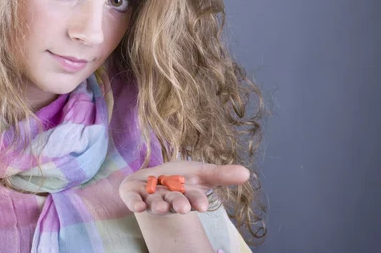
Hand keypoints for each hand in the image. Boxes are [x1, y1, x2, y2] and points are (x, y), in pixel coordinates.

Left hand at [119, 160, 249, 214]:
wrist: (152, 179)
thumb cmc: (180, 178)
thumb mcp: (201, 172)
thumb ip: (221, 174)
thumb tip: (247, 173)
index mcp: (186, 195)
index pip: (194, 199)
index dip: (197, 201)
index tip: (202, 206)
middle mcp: (169, 200)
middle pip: (175, 202)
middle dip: (179, 204)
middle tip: (184, 208)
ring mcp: (150, 198)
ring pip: (155, 203)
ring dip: (158, 206)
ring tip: (161, 207)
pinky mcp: (133, 194)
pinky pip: (133, 200)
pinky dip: (135, 203)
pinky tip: (137, 207)